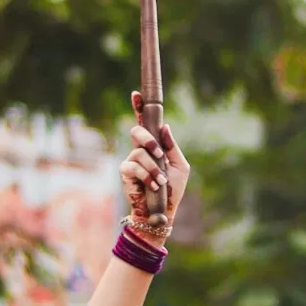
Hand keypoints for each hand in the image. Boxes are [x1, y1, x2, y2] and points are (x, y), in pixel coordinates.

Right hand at [121, 93, 190, 228]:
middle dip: (148, 139)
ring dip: (154, 168)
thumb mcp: (180, 166)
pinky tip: (153, 185)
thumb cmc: (173, 190)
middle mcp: (141, 150)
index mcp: (155, 145)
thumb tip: (165, 126)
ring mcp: (131, 160)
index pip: (145, 123)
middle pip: (137, 131)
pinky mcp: (125, 172)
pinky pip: (133, 166)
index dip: (139, 107)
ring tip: (161, 182)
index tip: (136, 93)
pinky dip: (146, 176)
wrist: (162, 211)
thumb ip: (172, 147)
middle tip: (159, 153)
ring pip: (139, 152)